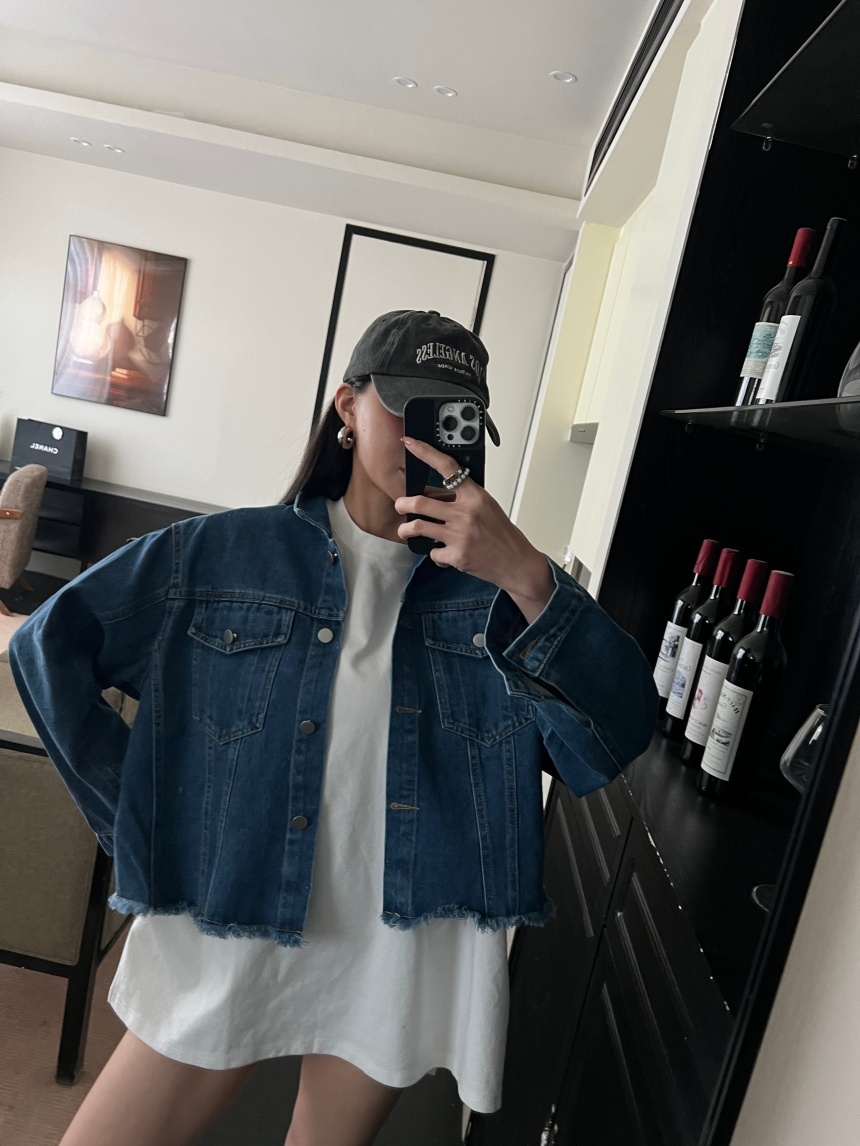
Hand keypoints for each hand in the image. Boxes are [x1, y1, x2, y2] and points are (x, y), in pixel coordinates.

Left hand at [395, 436, 554, 620]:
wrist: (516, 562)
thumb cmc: (502, 534)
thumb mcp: (487, 507)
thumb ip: (464, 499)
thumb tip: (437, 495)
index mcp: (474, 496)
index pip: (447, 467)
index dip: (425, 452)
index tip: (410, 443)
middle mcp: (465, 513)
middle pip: (420, 502)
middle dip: (402, 503)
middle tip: (400, 505)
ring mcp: (459, 535)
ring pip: (418, 527)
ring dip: (405, 529)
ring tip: (406, 530)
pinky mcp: (456, 555)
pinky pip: (433, 552)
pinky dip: (435, 553)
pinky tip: (443, 553)